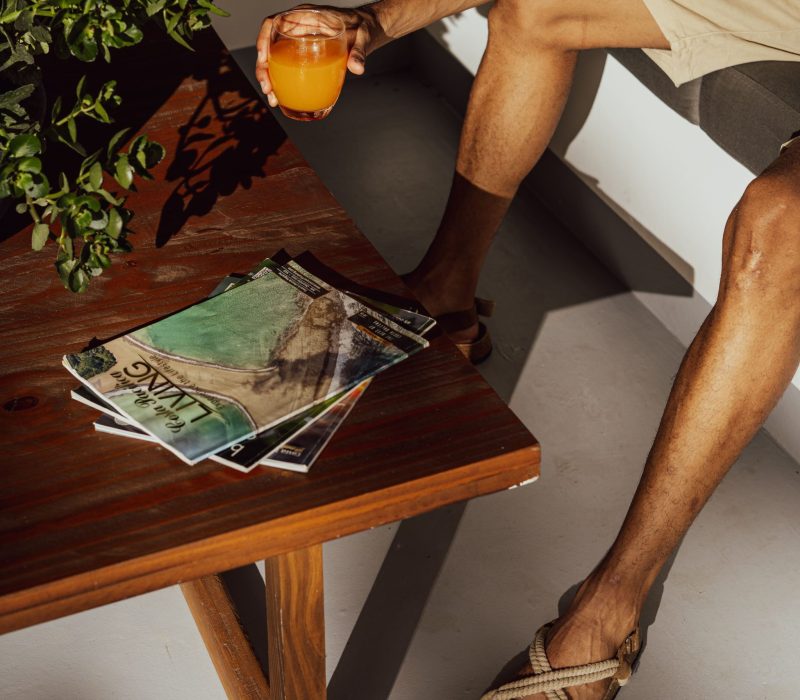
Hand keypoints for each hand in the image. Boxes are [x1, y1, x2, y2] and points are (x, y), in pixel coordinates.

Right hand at [255, 4, 378, 107]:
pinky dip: (281, 82)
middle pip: (270, 45)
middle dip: (264, 68)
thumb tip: (357, 68)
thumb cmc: (363, 28)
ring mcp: (300, 44)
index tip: (263, 58)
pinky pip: (286, 67)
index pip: (275, 22)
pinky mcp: (304, 57)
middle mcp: (299, 29)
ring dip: (269, 78)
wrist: (367, 32)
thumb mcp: (363, 37)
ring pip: (275, 59)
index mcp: (307, 17)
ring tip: (272, 98)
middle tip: (268, 88)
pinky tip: (281, 96)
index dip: (264, 39)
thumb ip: (359, 51)